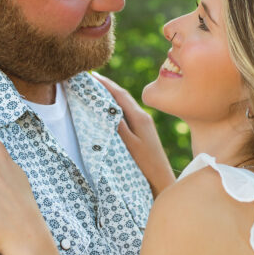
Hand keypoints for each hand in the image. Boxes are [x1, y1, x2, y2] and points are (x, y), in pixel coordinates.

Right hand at [92, 72, 174, 196]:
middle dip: (108, 86)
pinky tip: (110, 108)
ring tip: (97, 89)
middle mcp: (143, 116)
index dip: (106, 84)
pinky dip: (116, 107)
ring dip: (112, 95)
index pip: (121, 95)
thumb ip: (119, 127)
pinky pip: (127, 113)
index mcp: (140, 118)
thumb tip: (108, 107)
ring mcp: (144, 123)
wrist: (161, 179)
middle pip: (123, 96)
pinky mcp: (143, 130)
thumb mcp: (130, 146)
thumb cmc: (145, 165)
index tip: (92, 75)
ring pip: (125, 104)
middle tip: (91, 79)